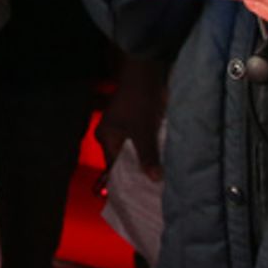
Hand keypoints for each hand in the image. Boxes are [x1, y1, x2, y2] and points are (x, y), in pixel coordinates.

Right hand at [94, 54, 166, 183]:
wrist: (147, 70)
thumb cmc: (139, 101)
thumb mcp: (143, 131)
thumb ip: (147, 156)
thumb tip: (154, 180)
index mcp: (106, 137)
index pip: (113, 167)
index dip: (125, 181)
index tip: (137, 197)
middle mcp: (111, 133)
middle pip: (124, 158)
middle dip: (137, 171)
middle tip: (151, 189)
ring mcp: (124, 126)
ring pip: (135, 149)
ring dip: (145, 158)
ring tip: (159, 177)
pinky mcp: (137, 119)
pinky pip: (142, 139)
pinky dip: (150, 147)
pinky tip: (162, 157)